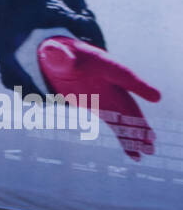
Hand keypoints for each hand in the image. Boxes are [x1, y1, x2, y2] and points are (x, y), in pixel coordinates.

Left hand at [37, 36, 160, 160]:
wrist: (60, 60)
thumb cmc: (59, 54)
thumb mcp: (55, 53)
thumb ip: (57, 55)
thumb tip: (52, 53)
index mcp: (102, 64)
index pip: (123, 75)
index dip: (139, 86)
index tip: (156, 97)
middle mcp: (111, 83)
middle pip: (128, 103)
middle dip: (138, 120)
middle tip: (151, 138)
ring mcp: (109, 97)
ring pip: (126, 118)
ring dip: (137, 134)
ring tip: (149, 150)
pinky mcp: (102, 108)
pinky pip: (117, 125)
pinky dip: (126, 140)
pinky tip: (135, 156)